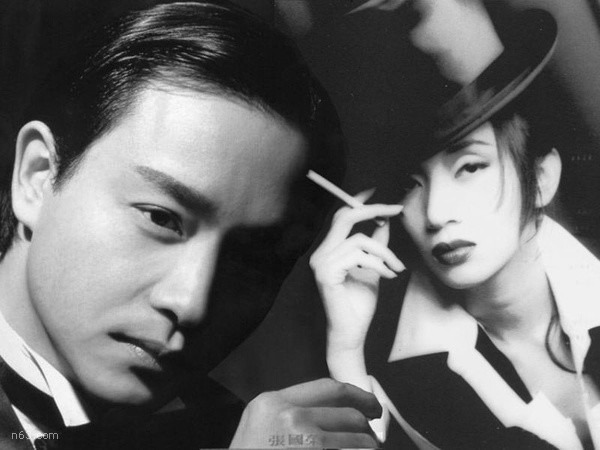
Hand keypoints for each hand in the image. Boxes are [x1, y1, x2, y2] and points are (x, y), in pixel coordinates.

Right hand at [229, 378, 381, 447]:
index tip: (370, 404)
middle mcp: (289, 416)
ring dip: (366, 447)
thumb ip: (290, 410)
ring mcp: (304, 441)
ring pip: (355, 440)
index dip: (357, 394)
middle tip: (374, 432)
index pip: (328, 388)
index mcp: (274, 401)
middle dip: (367, 423)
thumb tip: (334, 410)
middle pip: (347, 412)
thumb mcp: (260, 422)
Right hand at [310, 192, 403, 353]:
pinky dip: (379, 264)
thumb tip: (385, 221)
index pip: (340, 217)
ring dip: (385, 253)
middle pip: (345, 217)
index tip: (377, 191)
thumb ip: (375, 246)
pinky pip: (359, 256)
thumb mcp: (373, 268)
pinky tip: (388, 276)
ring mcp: (320, 263)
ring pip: (359, 240)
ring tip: (397, 268)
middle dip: (373, 209)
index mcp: (328, 250)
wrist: (351, 333)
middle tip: (396, 210)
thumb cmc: (359, 305)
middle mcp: (320, 254)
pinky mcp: (326, 273)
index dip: (358, 200)